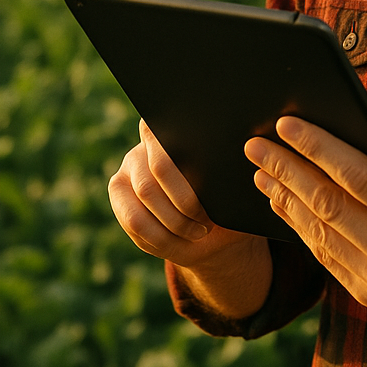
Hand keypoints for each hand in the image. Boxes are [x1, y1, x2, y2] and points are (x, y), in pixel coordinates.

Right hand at [109, 120, 270, 315]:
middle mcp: (146, 144)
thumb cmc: (231, 198)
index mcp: (175, 129)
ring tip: (201, 230)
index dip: (178, 143)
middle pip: (159, 169)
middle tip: (209, 219)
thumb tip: (248, 150)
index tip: (198, 169)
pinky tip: (184, 239)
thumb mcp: (236, 181)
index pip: (167, 127)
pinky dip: (161, 236)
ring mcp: (128, 169)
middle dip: (186, 199)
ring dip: (175, 221)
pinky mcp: (118, 195)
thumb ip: (232, 165)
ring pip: (145, 198)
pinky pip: (134, 221)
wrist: (216, 229)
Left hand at [244, 118, 366, 325]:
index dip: (317, 147)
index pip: (355, 175)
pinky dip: (300, 228)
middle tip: (255, 145)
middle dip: (285, 169)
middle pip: (325, 204)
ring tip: (259, 171)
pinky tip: (285, 204)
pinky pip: (325, 257)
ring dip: (283, 199)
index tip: (287, 124)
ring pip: (317, 233)